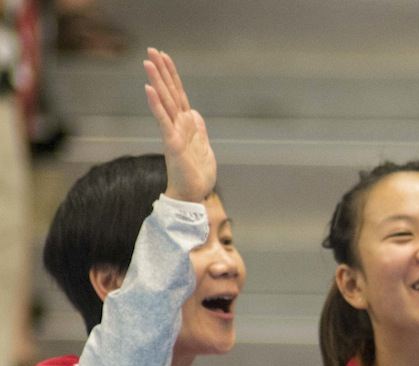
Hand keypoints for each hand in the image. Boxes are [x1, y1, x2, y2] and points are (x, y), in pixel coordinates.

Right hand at [142, 48, 214, 202]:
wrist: (195, 194)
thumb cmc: (197, 174)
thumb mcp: (204, 147)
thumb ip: (198, 129)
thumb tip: (194, 113)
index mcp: (187, 124)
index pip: (178, 94)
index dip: (172, 76)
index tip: (164, 57)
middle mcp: (178, 125)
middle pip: (170, 92)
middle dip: (161, 71)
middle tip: (150, 50)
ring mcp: (174, 133)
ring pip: (165, 102)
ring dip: (157, 82)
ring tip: (147, 63)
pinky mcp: (172, 143)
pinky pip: (163, 121)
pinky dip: (157, 105)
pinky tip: (149, 90)